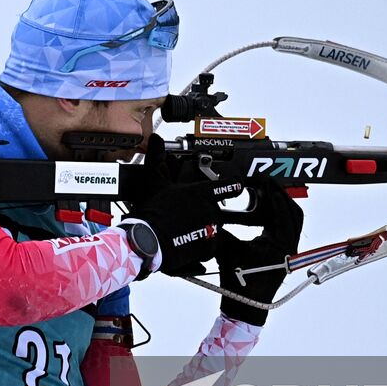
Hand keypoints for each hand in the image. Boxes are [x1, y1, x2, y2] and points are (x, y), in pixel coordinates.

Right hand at [123, 135, 238, 274]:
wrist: (148, 240)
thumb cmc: (152, 210)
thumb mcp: (154, 181)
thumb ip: (157, 158)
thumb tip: (155, 139)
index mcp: (200, 192)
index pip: (225, 186)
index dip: (232, 185)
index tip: (238, 185)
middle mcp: (210, 209)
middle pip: (214, 210)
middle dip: (202, 213)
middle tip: (184, 218)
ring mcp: (212, 228)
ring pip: (212, 228)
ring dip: (201, 230)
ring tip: (182, 232)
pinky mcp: (210, 247)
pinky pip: (210, 245)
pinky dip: (200, 246)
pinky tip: (185, 243)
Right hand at [216, 180, 303, 326]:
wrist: (246, 304)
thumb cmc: (239, 281)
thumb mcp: (227, 248)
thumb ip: (223, 227)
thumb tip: (213, 210)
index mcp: (282, 243)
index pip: (283, 211)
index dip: (274, 193)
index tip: (264, 180)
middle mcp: (290, 245)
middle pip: (294, 212)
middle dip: (281, 195)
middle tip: (267, 182)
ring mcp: (289, 250)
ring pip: (293, 220)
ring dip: (282, 205)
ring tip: (267, 193)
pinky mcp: (284, 253)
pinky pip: (288, 227)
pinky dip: (280, 215)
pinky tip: (267, 211)